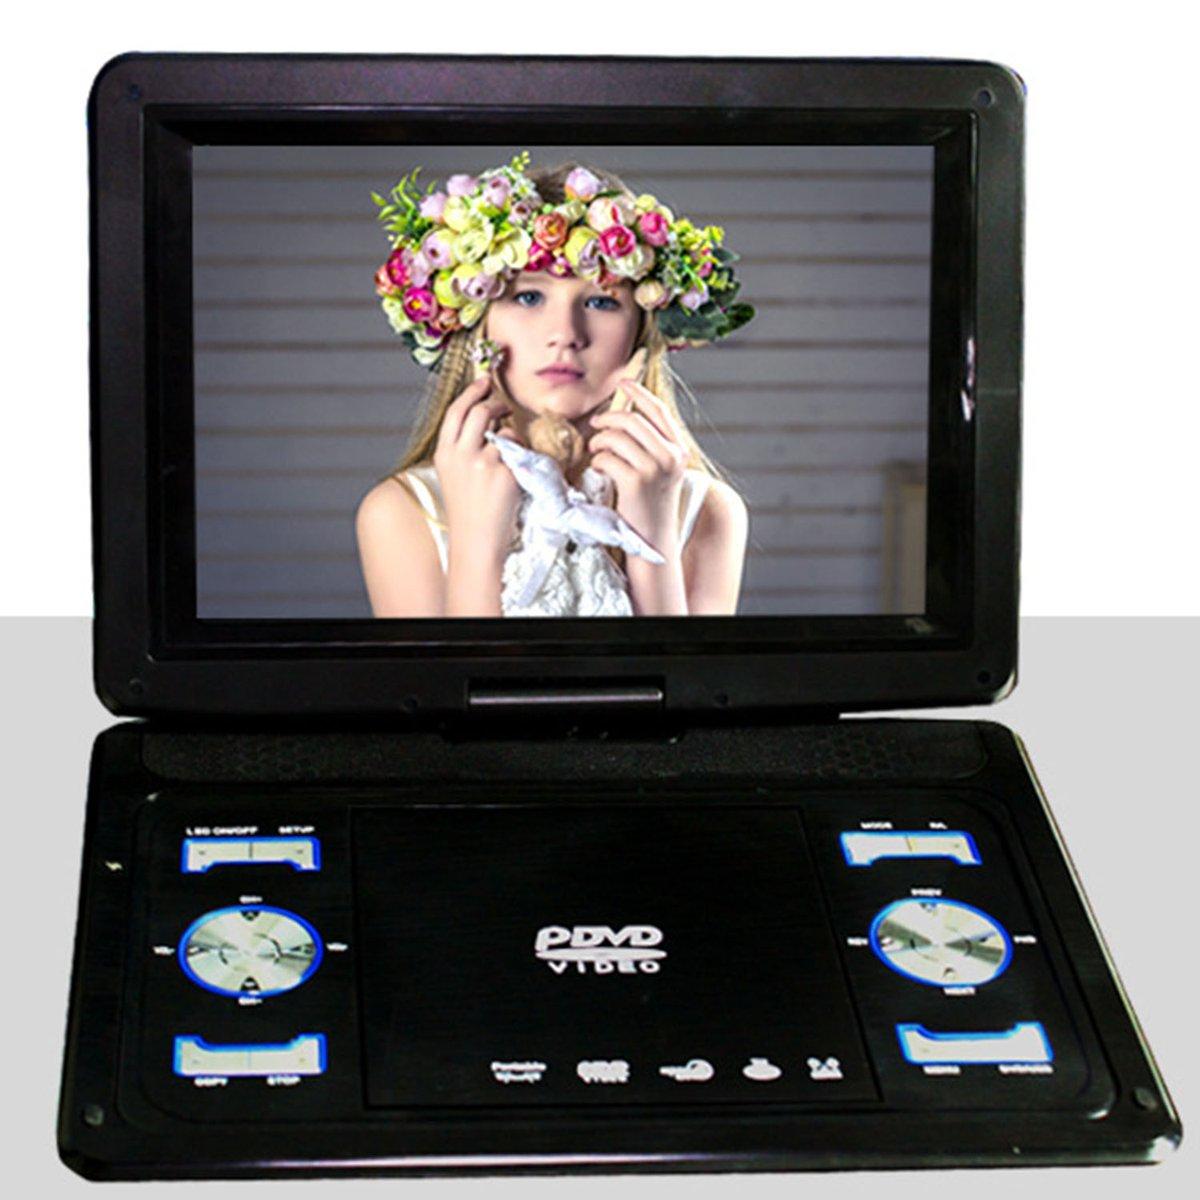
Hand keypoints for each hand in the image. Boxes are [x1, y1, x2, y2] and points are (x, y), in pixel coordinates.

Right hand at [433, 375, 525, 559]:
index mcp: (444, 453)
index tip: (484, 382)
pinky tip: (515, 475)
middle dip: (496, 404)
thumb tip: (484, 416)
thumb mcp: (453, 474)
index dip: (471, 392)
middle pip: (480, 411)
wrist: (476, 540)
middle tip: (505, 406)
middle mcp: (461, 454)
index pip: (456, 411)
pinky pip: (520, 451)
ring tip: (509, 456)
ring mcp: (483, 463)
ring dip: (512, 436)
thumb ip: (462, 446)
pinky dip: (521, 457)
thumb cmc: (468, 509)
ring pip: (505, 431)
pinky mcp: (505, 474)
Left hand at [586, 378, 686, 552]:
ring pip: (617, 436)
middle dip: (608, 419)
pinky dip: (597, 461)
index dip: (639, 393)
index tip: (622, 383)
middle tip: (595, 425)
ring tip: (596, 450)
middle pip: (633, 420)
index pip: (659, 411)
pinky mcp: (635, 482)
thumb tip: (625, 415)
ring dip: (599, 441)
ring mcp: (654, 469)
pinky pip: (606, 457)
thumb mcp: (661, 470)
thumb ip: (652, 445)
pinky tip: (599, 470)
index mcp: (679, 450)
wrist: (654, 538)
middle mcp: (670, 456)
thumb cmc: (651, 503)